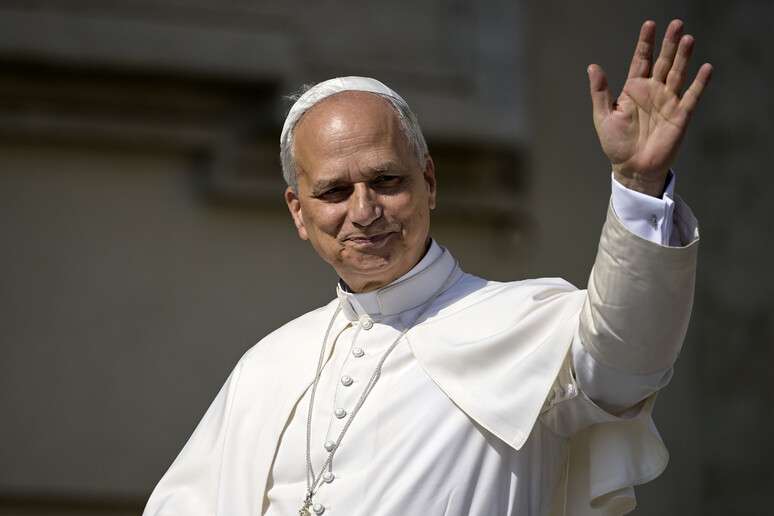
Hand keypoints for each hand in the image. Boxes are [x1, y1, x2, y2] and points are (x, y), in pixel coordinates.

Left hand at [588, 19, 712, 196]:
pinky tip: (705, 68)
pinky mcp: (680, 115)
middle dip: (669, 43)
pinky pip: (691, 96)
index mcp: (634, 89)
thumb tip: (593, 67)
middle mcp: (653, 91)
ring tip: (688, 38)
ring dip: (683, 57)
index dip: (645, 43)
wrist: (632, 168)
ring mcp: (667, 101)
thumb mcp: (603, 116)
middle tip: (676, 24)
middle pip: (663, 62)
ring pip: (677, 73)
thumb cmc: (616, 143)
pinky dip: (699, 83)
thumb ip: (600, 91)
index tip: (650, 25)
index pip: (641, 60)